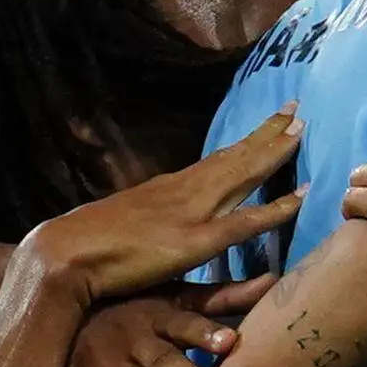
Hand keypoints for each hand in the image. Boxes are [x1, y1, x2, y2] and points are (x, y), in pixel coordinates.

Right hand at [21, 107, 303, 310]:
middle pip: (234, 157)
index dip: (246, 143)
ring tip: (300, 130)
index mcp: (170, 188)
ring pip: (243, 175)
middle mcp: (185, 191)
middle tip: (296, 110)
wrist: (65, 256)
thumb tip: (164, 220)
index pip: (216, 159)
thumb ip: (154, 219)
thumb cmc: (91, 247)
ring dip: (274, 153)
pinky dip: (274, 210)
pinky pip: (245, 223)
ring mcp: (192, 212)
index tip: (269, 123)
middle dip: (267, 134)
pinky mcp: (195, 241)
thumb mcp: (130, 224)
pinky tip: (300, 198)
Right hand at [65, 294, 235, 366]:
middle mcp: (130, 339)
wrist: (62, 295)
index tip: (229, 343)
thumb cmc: (136, 302)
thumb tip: (275, 282)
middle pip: (159, 361)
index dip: (206, 332)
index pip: (186, 323)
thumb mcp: (176, 295)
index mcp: (158, 315)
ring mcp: (99, 364)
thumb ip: (224, 296)